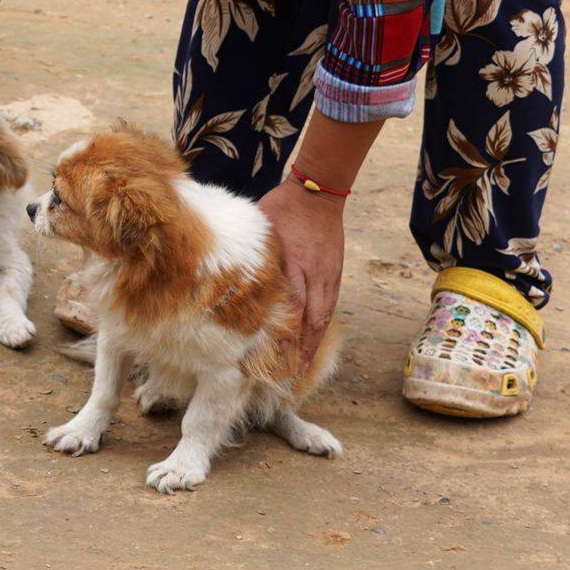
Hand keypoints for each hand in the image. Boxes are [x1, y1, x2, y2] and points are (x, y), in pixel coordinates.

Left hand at [257, 180, 345, 365]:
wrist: (319, 193)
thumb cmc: (283, 207)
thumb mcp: (263, 230)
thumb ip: (255, 259)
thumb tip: (234, 281)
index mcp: (295, 264)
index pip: (292, 308)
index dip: (282, 335)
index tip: (269, 355)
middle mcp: (315, 275)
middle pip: (312, 322)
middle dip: (301, 351)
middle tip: (288, 376)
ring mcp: (329, 277)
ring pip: (323, 318)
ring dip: (313, 344)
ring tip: (302, 367)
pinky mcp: (335, 275)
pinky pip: (329, 307)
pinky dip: (320, 327)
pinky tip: (313, 340)